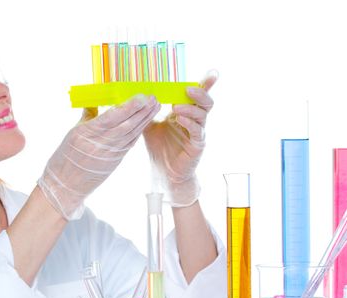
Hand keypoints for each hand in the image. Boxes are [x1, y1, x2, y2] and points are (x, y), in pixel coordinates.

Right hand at [38, 95, 160, 219]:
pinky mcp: (115, 161)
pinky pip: (129, 143)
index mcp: (86, 133)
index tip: (140, 96)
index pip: (111, 117)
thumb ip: (87, 116)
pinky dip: (138, 132)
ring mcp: (110, 154)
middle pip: (126, 125)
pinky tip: (146, 122)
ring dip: (145, 119)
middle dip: (142, 111)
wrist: (65, 186)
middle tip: (153, 98)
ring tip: (155, 106)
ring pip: (131, 133)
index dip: (128, 107)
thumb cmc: (65, 158)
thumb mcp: (72, 133)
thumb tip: (94, 100)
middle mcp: (100, 144)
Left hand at [143, 70, 217, 206]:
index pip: (197, 96)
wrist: (164, 171)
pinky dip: (190, 123)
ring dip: (190, 108)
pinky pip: (197, 131)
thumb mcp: (149, 125)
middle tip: (188, 88)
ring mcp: (198, 133)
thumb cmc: (159, 146)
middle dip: (201, 92)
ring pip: (202, 115)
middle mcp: (195, 120)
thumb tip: (138, 95)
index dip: (206, 84)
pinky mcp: (197, 145)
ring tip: (175, 107)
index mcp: (186, 112)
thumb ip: (148, 111)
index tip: (212, 72)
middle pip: (206, 102)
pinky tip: (179, 119)